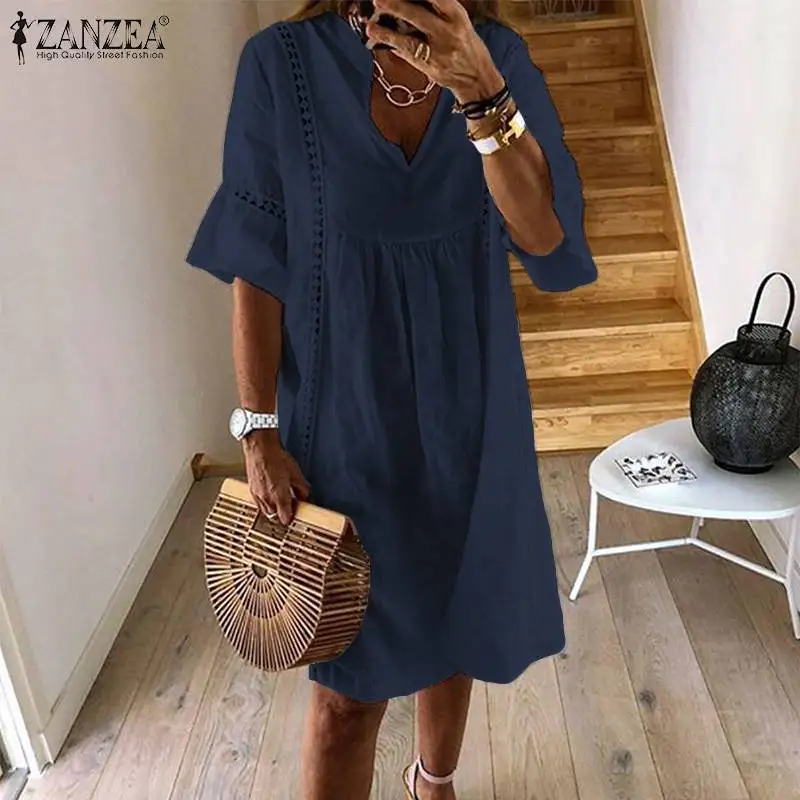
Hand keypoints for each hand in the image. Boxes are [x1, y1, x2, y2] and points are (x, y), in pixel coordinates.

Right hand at [242, 429, 310, 524]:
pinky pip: (258, 503)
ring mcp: (257, 495)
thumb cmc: (276, 458)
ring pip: (266, 511)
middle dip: (282, 512)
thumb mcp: (296, 474)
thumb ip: (302, 489)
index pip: (285, 519)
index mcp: (279, 496)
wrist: (260, 448)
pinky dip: (265, 501)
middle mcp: (266, 498)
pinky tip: (270, 492)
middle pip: (275, 516)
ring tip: (280, 497)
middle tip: (289, 504)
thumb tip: (305, 497)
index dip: (291, 518)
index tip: (295, 514)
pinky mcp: (251, 490)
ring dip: (273, 508)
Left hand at [366, 0, 504, 103]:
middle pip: (419, 16)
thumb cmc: (466, 45)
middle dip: (397, 6)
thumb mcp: (458, 22)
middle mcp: (448, 32)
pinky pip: (408, 56)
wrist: (477, 78)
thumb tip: (409, 2)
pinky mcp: (431, 67)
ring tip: (371, 27)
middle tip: (378, 0)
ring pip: (409, 40)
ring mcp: (439, 51)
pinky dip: (394, 47)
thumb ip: (438, 12)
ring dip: (387, 33)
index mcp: (457, 15)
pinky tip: (380, 42)